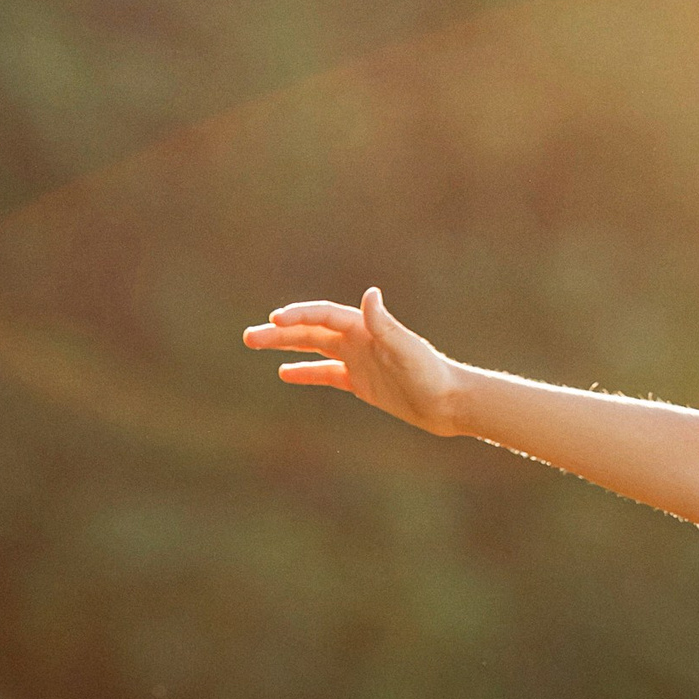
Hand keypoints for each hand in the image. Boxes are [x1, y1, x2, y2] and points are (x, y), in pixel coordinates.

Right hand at [242, 287, 460, 432]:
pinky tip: (284, 373)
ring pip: (313, 349)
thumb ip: (385, 325)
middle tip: (249, 336)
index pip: (323, 316)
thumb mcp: (407, 349)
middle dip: (279, 333)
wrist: (449, 403)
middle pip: (311, 330)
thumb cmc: (431, 375)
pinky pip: (326, 374)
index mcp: (365, 327)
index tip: (275, 321)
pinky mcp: (360, 382)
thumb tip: (370, 295)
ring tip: (255, 345)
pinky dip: (306, 372)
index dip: (299, 316)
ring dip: (285, 347)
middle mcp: (358, 339)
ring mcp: (357, 359)